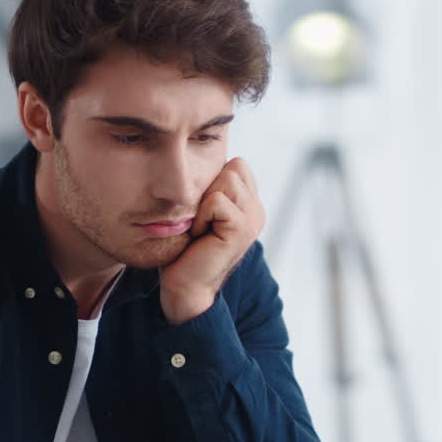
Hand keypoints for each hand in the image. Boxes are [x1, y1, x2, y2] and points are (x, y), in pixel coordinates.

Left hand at [159, 158, 264, 324]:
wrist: (185, 286)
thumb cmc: (185, 249)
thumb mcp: (200, 210)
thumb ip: (210, 186)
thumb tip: (199, 155)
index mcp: (249, 204)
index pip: (236, 164)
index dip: (213, 179)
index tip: (202, 210)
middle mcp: (256, 210)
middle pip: (233, 166)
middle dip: (209, 188)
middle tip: (201, 220)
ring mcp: (253, 219)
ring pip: (227, 178)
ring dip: (204, 201)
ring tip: (201, 226)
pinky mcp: (242, 229)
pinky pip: (217, 200)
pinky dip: (202, 215)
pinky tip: (200, 235)